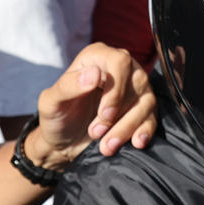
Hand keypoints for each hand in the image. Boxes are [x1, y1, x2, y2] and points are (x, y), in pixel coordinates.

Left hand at [30, 42, 157, 164]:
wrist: (64, 143)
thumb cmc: (56, 116)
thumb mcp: (51, 102)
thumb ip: (68, 86)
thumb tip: (95, 74)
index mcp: (97, 57)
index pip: (120, 62)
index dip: (115, 90)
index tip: (104, 115)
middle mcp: (120, 68)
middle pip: (137, 82)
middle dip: (118, 114)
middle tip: (95, 133)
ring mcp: (134, 88)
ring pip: (146, 102)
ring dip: (127, 127)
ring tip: (106, 147)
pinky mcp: (141, 109)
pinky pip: (152, 117)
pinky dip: (145, 131)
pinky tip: (136, 143)